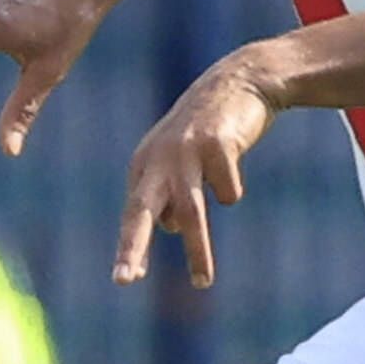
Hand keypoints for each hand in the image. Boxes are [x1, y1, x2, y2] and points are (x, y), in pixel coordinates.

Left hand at [115, 54, 280, 288]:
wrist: (240, 80)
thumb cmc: (209, 130)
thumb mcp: (182, 160)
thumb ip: (170, 192)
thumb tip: (167, 228)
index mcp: (145, 165)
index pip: (134, 214)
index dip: (130, 247)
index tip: (125, 279)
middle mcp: (159, 159)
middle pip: (142, 211)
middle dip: (133, 246)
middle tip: (124, 280)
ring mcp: (187, 151)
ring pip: (190, 211)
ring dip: (196, 251)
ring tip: (202, 283)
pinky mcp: (217, 143)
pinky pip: (228, 192)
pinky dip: (232, 190)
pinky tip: (232, 163)